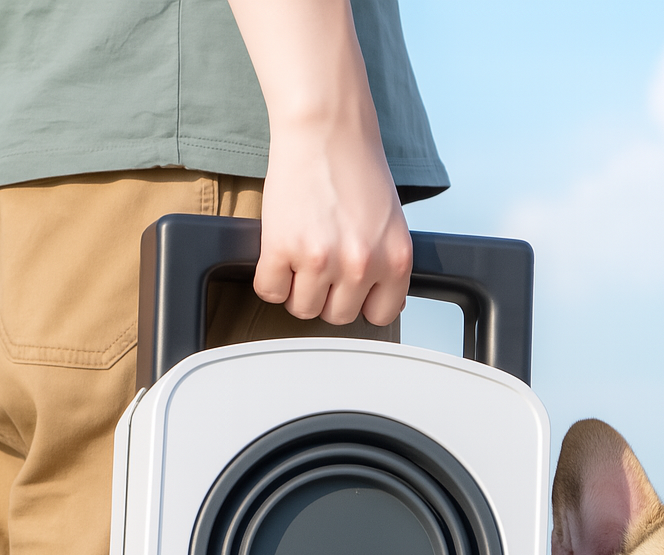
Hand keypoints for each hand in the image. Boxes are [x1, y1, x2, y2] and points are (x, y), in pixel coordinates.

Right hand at [229, 0, 412, 325]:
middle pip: (336, 316)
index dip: (360, 303)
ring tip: (299, 259)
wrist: (326, 128)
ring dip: (296, 289)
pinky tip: (278, 257)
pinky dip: (269, 279)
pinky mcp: (283, 249)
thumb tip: (381, 303)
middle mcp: (362, 265)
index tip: (350, 290)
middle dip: (325, 295)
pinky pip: (269, 291)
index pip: (379, 316)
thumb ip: (386, 265)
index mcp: (395, 261)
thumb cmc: (356, 168)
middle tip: (320, 267)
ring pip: (302, 309)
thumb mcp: (391, 224)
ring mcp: (322, 260)